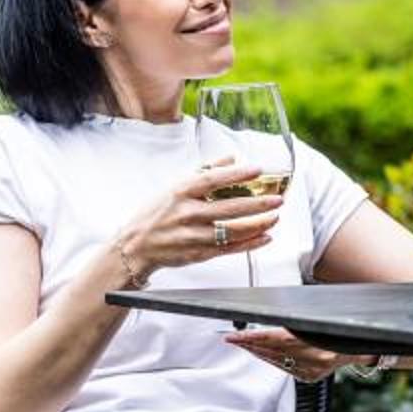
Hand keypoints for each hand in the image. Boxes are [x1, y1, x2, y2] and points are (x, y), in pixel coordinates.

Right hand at [108, 161, 282, 284]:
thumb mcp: (174, 186)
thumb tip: (230, 157)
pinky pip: (229, 249)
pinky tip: (265, 237)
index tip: (257, 169)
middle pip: (228, 209)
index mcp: (180, 192)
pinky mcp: (198, 253)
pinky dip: (249, 244)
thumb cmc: (156, 213)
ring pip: (231, 231)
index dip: (237, 174)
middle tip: (277, 200)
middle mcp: (187, 214)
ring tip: (274, 217)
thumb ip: (204, 171)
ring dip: (257, 225)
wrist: (135, 246)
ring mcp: (192, 235)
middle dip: (257, 205)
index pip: (213, 180)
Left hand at [221, 327, 366, 382]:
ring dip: (258, 352)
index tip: (234, 337)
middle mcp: (312, 358)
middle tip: (233, 340)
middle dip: (250, 345)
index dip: (252, 338)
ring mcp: (311, 369)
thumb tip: (276, 325)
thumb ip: (300, 327)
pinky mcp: (310, 377)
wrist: (362, 349)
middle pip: (272, 351)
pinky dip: (272, 360)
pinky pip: (285, 368)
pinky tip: (263, 354)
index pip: (274, 339)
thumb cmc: (343, 331)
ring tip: (244, 345)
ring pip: (275, 360)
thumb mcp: (323, 323)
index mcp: (314, 344)